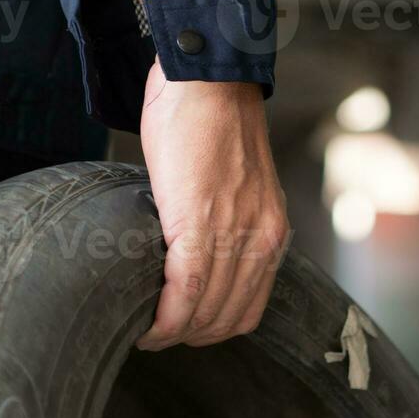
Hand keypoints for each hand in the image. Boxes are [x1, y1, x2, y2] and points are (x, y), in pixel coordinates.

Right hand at [136, 60, 289, 349]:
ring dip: (175, 334)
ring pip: (207, 312)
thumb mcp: (236, 183)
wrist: (206, 80)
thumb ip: (225, 220)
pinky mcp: (198, 223)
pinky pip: (186, 290)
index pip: (249, 307)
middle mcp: (261, 237)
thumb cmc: (210, 122)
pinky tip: (147, 326)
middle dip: (191, 338)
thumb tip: (192, 251)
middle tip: (159, 337)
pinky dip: (166, 318)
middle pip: (228, 318)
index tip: (184, 333)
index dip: (214, 330)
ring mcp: (233, 232)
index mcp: (271, 230)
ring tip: (148, 334)